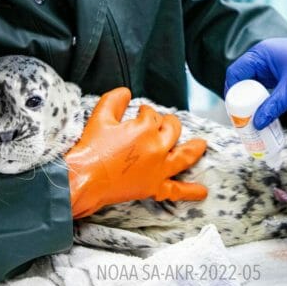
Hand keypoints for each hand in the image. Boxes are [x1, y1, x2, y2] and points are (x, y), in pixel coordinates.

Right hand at [65, 88, 207, 217]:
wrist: (84, 178)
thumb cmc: (91, 148)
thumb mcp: (100, 116)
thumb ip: (115, 99)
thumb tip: (126, 92)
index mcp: (145, 129)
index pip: (151, 114)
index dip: (144, 112)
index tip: (138, 113)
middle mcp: (157, 147)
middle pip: (171, 130)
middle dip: (167, 123)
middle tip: (161, 124)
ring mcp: (158, 169)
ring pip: (183, 156)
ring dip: (194, 149)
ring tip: (201, 145)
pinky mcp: (153, 187)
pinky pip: (176, 190)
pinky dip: (190, 192)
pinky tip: (203, 192)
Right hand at [225, 37, 286, 129]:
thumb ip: (274, 106)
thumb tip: (256, 123)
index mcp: (261, 54)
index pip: (236, 72)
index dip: (232, 92)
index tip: (233, 111)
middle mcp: (263, 57)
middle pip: (242, 79)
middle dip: (240, 99)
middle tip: (240, 118)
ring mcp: (271, 65)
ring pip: (253, 84)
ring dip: (251, 100)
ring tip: (250, 118)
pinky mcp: (279, 72)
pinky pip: (264, 86)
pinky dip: (261, 98)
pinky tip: (263, 111)